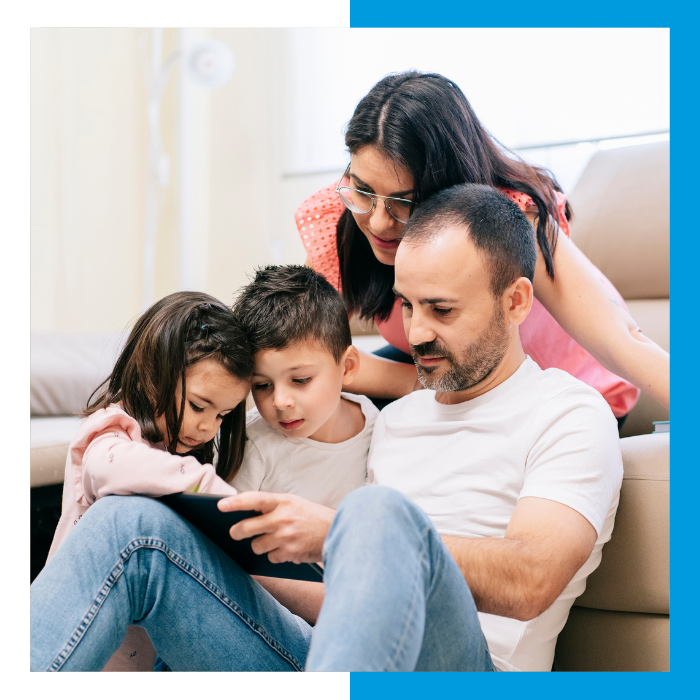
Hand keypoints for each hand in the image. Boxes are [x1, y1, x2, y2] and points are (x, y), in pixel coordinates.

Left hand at [218, 491, 334, 563]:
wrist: (338, 531)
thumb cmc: (312, 517)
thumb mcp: (294, 503)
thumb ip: (272, 507)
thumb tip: (246, 514)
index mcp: (283, 501)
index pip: (253, 499)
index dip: (235, 502)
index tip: (220, 505)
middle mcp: (282, 518)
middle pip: (246, 528)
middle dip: (236, 532)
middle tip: (234, 532)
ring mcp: (285, 537)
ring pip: (256, 546)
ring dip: (260, 545)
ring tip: (273, 539)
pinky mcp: (289, 553)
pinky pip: (270, 557)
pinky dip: (275, 555)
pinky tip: (287, 549)